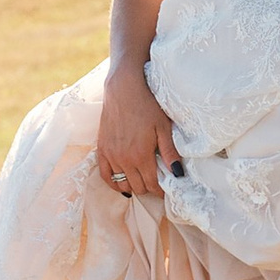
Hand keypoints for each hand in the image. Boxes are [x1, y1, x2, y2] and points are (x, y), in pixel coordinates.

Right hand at [95, 65, 176, 199]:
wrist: (123, 90)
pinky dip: (114, 183)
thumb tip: (178, 174)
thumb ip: (169, 152)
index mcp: (141, 156)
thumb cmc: (147, 105)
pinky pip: (105, 176)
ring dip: (133, 186)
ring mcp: (111, 156)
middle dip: (148, 188)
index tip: (165, 188)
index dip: (160, 190)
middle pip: (138, 187)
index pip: (152, 184)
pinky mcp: (101, 149)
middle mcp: (124, 160)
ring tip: (141, 180)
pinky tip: (122, 183)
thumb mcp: (163, 127)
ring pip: (122, 184)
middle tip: (155, 182)